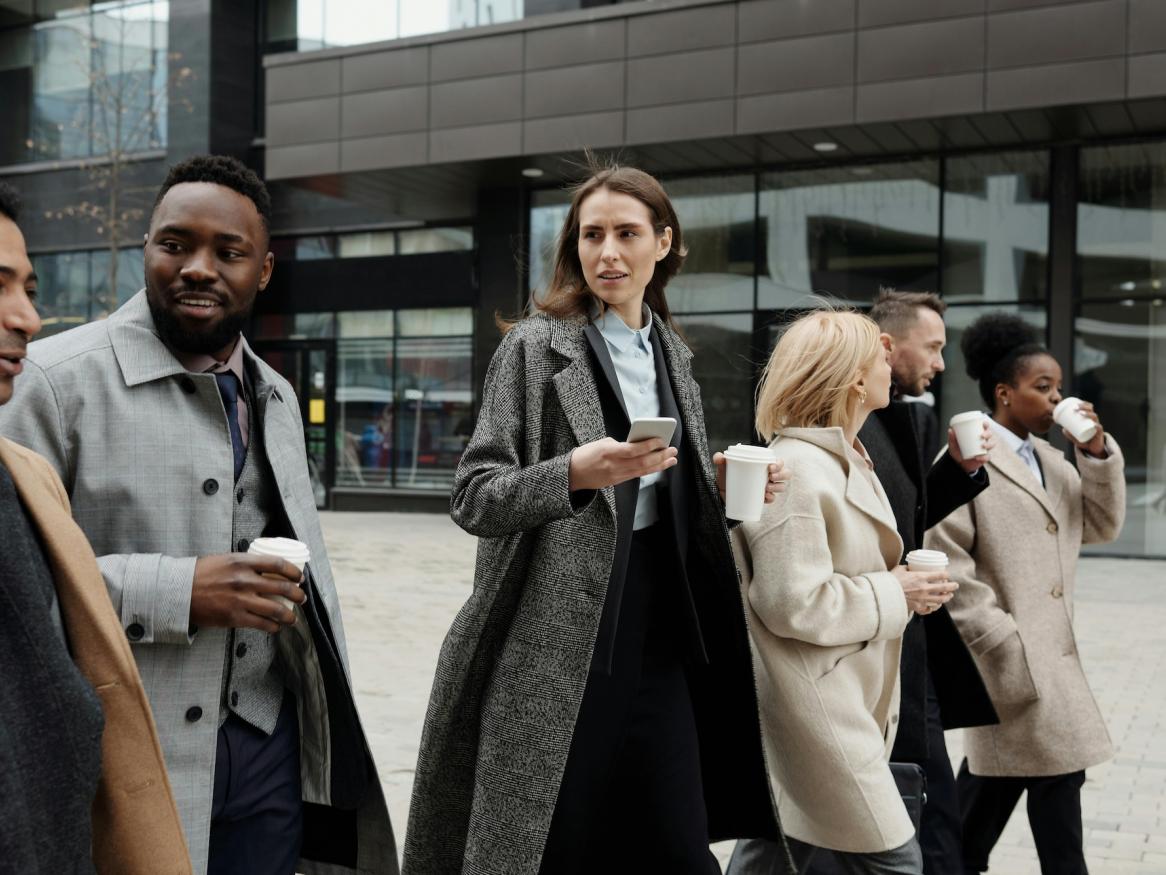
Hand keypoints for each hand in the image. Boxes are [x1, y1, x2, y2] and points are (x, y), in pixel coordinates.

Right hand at [189, 553, 305, 632]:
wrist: (178, 592)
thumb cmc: (201, 574)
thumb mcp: (225, 559)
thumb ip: (246, 564)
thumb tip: (267, 569)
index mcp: (243, 562)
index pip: (278, 564)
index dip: (293, 572)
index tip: (299, 577)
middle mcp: (244, 580)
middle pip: (282, 588)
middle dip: (297, 595)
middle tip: (301, 598)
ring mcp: (240, 600)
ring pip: (276, 610)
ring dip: (289, 615)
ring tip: (293, 617)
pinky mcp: (234, 617)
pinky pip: (262, 624)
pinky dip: (273, 626)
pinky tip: (276, 626)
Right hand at [568, 437, 676, 491]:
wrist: (572, 474)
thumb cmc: (586, 454)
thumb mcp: (601, 443)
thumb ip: (620, 444)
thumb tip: (638, 445)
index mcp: (608, 452)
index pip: (633, 450)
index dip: (648, 445)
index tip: (661, 439)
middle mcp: (614, 465)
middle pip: (642, 462)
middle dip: (660, 456)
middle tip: (672, 450)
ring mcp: (616, 475)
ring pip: (642, 471)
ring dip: (659, 465)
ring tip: (671, 459)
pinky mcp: (617, 481)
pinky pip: (637, 475)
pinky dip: (650, 470)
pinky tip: (659, 466)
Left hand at [712, 453, 790, 503]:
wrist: (721, 493)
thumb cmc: (726, 476)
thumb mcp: (723, 468)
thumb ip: (719, 460)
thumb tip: (719, 457)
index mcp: (763, 465)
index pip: (778, 462)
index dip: (779, 464)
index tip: (770, 467)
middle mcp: (768, 476)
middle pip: (785, 474)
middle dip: (782, 475)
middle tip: (770, 476)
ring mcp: (767, 487)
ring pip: (781, 486)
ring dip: (778, 487)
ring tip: (767, 488)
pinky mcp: (763, 498)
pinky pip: (772, 498)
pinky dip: (771, 498)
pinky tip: (766, 497)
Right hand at [891, 565, 957, 614]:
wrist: (884, 596)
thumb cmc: (890, 581)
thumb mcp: (899, 570)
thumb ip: (906, 568)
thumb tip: (909, 567)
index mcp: (920, 577)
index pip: (939, 575)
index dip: (945, 574)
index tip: (947, 574)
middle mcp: (924, 588)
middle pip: (943, 587)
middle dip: (952, 586)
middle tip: (955, 585)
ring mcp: (922, 599)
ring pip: (940, 600)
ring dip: (946, 597)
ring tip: (949, 596)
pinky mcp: (918, 607)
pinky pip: (929, 609)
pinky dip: (933, 608)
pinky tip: (935, 606)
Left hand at [949, 420, 994, 473]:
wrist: (958, 463)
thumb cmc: (957, 450)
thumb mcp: (953, 444)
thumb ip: (951, 438)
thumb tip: (950, 430)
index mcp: (976, 434)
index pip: (984, 427)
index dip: (986, 424)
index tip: (984, 423)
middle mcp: (982, 440)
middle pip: (989, 434)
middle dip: (988, 433)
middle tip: (982, 435)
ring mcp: (984, 449)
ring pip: (991, 444)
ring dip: (989, 444)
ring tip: (983, 445)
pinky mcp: (984, 457)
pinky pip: (987, 457)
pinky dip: (984, 457)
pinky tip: (978, 457)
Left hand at [1062, 400, 1106, 456]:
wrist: (1093, 449)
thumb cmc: (1085, 440)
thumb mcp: (1075, 437)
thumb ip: (1069, 434)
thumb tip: (1063, 429)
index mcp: (1089, 418)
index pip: (1089, 408)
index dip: (1083, 404)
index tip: (1075, 404)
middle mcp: (1094, 420)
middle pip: (1091, 410)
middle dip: (1084, 406)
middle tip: (1075, 408)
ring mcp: (1097, 426)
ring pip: (1095, 417)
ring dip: (1088, 414)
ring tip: (1081, 413)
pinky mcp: (1100, 433)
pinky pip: (1099, 428)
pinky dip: (1096, 426)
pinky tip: (1093, 425)